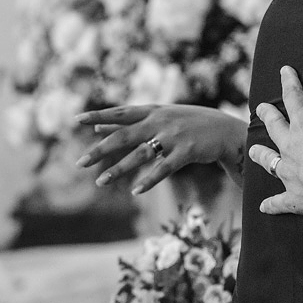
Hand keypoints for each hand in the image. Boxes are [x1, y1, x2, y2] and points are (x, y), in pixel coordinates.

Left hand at [75, 104, 246, 193]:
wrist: (226, 131)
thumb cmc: (190, 123)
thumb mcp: (160, 117)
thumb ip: (129, 122)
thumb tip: (96, 127)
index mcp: (153, 111)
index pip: (121, 112)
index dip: (99, 115)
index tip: (76, 120)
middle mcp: (161, 121)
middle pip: (125, 135)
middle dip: (101, 149)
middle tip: (80, 163)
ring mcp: (174, 136)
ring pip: (141, 154)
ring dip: (119, 169)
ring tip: (99, 182)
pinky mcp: (186, 152)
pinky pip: (164, 168)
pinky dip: (149, 180)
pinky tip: (136, 191)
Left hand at [248, 49, 302, 220]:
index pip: (294, 98)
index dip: (290, 82)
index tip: (285, 71)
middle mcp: (291, 148)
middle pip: (276, 128)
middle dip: (269, 116)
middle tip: (260, 108)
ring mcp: (292, 174)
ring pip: (271, 162)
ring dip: (261, 156)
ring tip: (253, 150)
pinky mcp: (297, 198)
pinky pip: (280, 202)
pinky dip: (272, 204)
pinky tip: (263, 206)